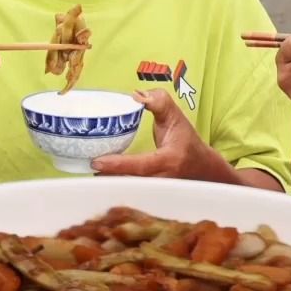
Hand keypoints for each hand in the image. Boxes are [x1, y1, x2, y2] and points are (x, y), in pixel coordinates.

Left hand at [90, 89, 231, 180]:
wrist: (202, 168)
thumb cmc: (186, 141)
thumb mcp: (176, 117)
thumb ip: (159, 103)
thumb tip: (138, 95)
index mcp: (169, 160)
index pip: (141, 166)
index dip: (118, 165)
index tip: (97, 162)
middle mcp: (163, 180)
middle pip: (130, 183)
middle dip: (108, 177)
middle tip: (88, 166)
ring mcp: (158, 191)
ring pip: (129, 191)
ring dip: (109, 184)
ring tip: (92, 173)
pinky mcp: (152, 196)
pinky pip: (132, 193)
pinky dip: (116, 187)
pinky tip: (102, 180)